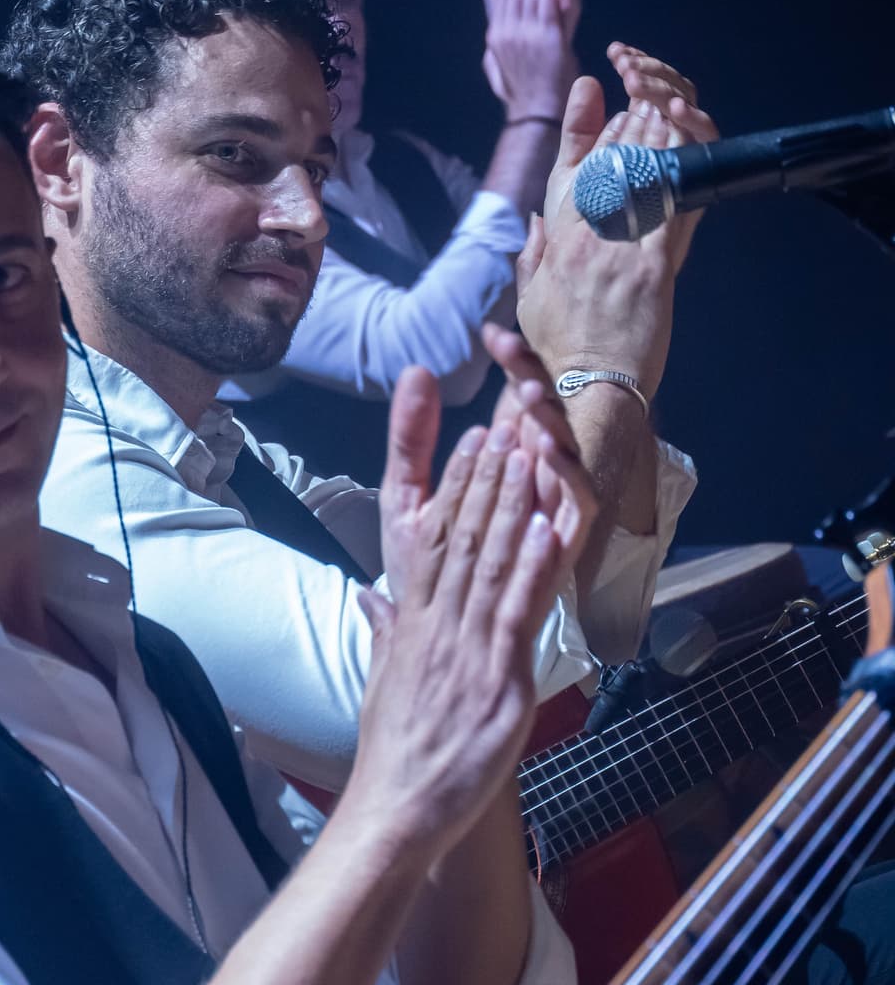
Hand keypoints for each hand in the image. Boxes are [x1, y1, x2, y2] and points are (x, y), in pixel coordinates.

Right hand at [352, 376, 583, 856]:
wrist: (396, 808)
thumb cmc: (395, 753)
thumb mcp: (382, 682)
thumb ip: (383, 632)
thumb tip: (370, 596)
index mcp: (413, 624)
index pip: (431, 540)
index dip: (454, 488)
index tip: (469, 443)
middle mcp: (437, 627)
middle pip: (461, 539)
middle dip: (484, 480)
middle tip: (502, 424)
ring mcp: (466, 651)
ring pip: (489, 563)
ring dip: (510, 505)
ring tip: (526, 454)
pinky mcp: (494, 681)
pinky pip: (515, 613)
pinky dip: (531, 568)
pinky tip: (546, 528)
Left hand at [380, 331, 593, 600]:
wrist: (437, 653)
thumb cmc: (427, 572)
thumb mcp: (408, 497)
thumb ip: (412, 439)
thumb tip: (417, 370)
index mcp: (501, 468)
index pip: (515, 403)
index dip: (510, 366)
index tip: (493, 331)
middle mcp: (532, 486)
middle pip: (542, 422)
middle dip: (530, 383)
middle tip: (515, 346)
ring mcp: (548, 519)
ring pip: (560, 459)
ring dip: (547, 425)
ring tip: (528, 392)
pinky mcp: (562, 554)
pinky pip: (576, 511)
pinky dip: (563, 484)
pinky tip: (545, 455)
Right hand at [516, 70, 715, 397]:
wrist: (587, 389)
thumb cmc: (558, 353)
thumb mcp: (530, 299)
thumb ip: (532, 254)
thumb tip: (535, 222)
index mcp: (554, 242)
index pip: (569, 171)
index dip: (587, 131)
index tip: (598, 98)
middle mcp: (582, 238)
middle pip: (608, 164)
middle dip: (628, 124)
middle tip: (645, 95)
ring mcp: (617, 250)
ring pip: (640, 177)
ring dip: (656, 137)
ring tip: (667, 108)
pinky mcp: (651, 268)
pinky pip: (669, 211)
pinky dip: (678, 175)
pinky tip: (687, 150)